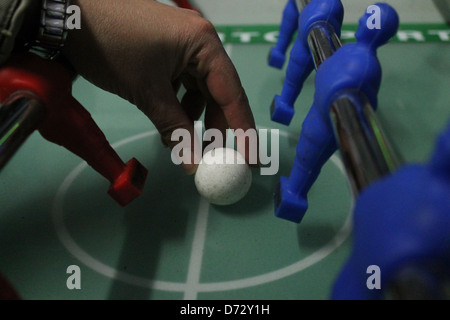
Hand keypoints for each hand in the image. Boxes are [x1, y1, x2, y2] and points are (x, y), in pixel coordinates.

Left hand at [62, 0, 256, 173]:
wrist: (69, 14)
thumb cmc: (111, 45)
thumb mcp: (146, 91)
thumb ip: (174, 128)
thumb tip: (193, 164)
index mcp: (204, 44)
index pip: (232, 93)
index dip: (243, 130)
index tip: (249, 159)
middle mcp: (200, 43)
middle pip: (219, 93)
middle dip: (216, 128)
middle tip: (213, 159)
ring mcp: (184, 46)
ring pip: (200, 92)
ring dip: (193, 119)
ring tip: (180, 142)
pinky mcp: (168, 52)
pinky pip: (183, 85)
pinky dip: (178, 106)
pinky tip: (167, 122)